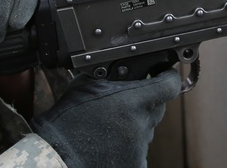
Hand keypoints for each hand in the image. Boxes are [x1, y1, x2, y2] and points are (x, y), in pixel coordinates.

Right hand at [31, 69, 181, 167]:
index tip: (165, 74)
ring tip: (111, 126)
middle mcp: (141, 125)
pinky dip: (130, 146)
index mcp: (133, 102)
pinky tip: (111, 143)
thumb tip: (127, 67)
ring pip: (147, 129)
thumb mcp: (88, 84)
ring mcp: (139, 147)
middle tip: (126, 102)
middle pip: (158, 108)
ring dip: (136, 125)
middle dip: (147, 102)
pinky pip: (140, 150)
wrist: (57, 154)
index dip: (167, 77)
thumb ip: (113, 75)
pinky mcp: (135, 164)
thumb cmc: (69, 119)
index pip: (169, 85)